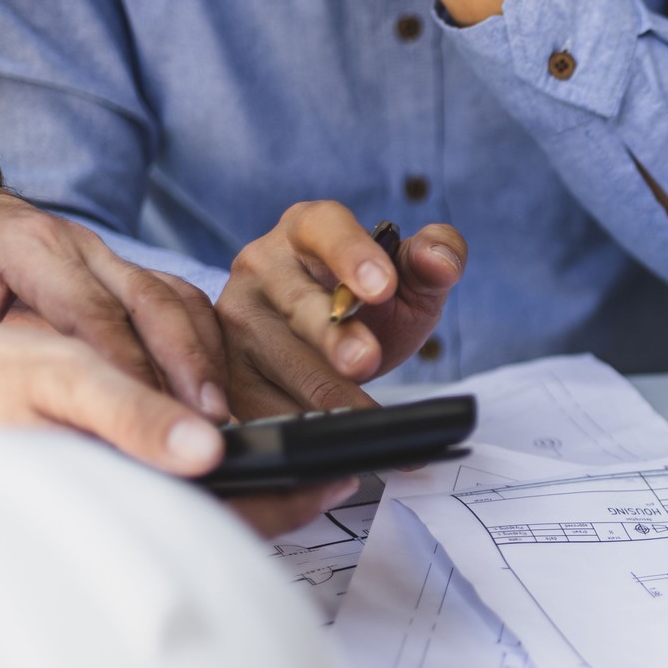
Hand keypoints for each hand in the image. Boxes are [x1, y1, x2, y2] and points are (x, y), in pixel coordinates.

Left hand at [0, 186, 229, 419]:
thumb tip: (12, 413)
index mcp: (30, 248)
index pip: (93, 311)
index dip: (128, 363)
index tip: (151, 411)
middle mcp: (80, 245)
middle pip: (153, 300)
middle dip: (187, 361)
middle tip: (210, 417)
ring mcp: (110, 253)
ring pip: (178, 296)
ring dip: (204, 353)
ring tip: (219, 409)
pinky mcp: (126, 269)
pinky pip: (181, 297)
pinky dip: (204, 339)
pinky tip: (213, 382)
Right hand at [0, 297, 344, 536]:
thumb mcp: (64, 379)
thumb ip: (134, 415)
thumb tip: (208, 448)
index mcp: (114, 494)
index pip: (224, 518)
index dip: (288, 502)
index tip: (337, 478)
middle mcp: (120, 509)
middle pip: (226, 522)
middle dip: (286, 501)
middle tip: (341, 471)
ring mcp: (117, 501)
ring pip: (209, 508)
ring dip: (259, 487)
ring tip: (307, 460)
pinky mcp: (111, 485)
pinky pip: (182, 490)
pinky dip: (221, 473)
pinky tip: (240, 451)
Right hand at [217, 201, 464, 419]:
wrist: (328, 336)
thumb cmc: (370, 298)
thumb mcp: (410, 277)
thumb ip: (435, 258)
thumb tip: (442, 260)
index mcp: (309, 228)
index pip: (327, 230)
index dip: (353, 256)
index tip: (382, 286)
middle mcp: (261, 265)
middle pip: (299, 303)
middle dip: (334, 336)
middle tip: (365, 360)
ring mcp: (236, 317)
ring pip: (278, 361)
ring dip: (321, 393)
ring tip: (364, 419)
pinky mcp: (226, 368)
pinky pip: (260, 403)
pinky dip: (301, 426)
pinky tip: (333, 439)